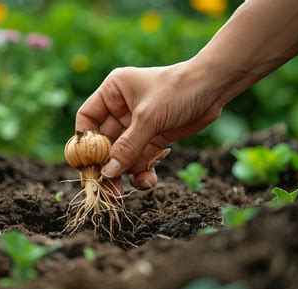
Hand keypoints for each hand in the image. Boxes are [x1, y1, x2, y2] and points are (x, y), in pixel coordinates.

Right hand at [75, 60, 225, 192]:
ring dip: (125, 173)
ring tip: (129, 190)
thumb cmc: (178, 90)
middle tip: (106, 187)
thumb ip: (127, 147)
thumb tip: (107, 173)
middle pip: (104, 142)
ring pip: (122, 154)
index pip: (87, 119)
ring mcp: (137, 125)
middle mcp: (121, 109)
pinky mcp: (153, 137)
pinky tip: (149, 181)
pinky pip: (140, 158)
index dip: (84, 142)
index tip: (85, 165)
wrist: (214, 89)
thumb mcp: (148, 118)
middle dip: (106, 165)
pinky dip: (142, 171)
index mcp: (112, 93)